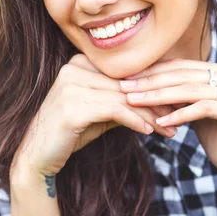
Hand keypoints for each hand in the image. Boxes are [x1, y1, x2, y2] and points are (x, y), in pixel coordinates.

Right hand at [11, 54, 175, 177]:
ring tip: (169, 128)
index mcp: (79, 63)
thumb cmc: (69, 133)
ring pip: (123, 98)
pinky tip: (148, 132)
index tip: (174, 100)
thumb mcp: (99, 113)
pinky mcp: (72, 106)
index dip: (151, 87)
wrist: (37, 154)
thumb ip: (121, 101)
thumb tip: (156, 101)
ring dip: (150, 115)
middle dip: (155, 102)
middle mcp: (73, 68)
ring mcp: (71, 86)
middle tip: (179, 115)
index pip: (123, 73)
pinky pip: (113, 110)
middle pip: (125, 85)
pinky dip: (134, 121)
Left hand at [120, 59, 216, 190]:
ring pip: (191, 90)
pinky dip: (179, 115)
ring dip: (158, 96)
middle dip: (150, 82)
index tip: (125, 77)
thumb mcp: (193, 110)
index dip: (152, 71)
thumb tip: (140, 79)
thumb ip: (178, 93)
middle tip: (124, 87)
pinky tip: (159, 121)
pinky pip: (204, 108)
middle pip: (184, 76)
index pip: (181, 66)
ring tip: (134, 101)